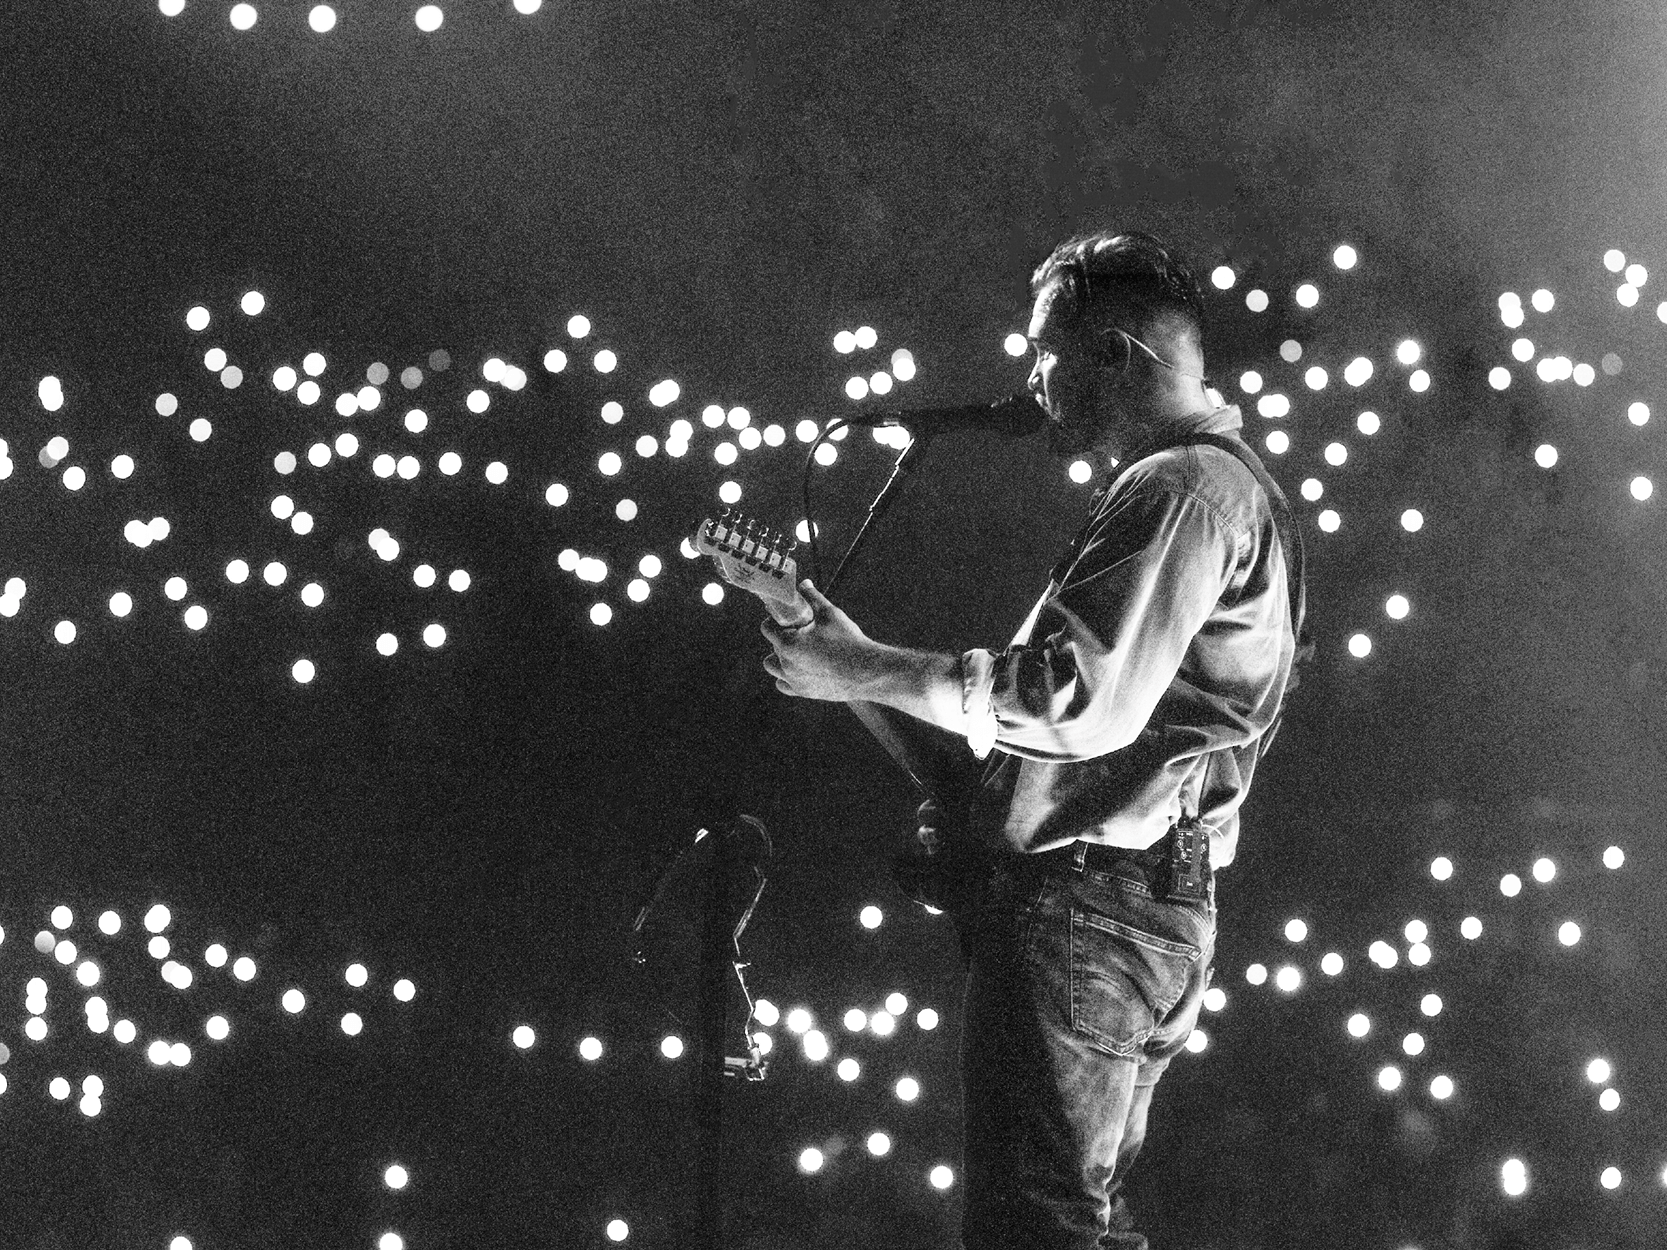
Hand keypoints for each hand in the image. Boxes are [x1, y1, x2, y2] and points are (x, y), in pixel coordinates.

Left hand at [761, 580, 878, 700]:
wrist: (867, 671)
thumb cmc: (848, 641)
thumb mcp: (830, 613)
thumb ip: (812, 597)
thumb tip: (804, 583)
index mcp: (788, 644)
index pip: (767, 629)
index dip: (775, 619)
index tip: (787, 617)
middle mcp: (786, 665)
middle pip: (771, 647)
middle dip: (781, 637)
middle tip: (799, 631)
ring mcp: (794, 680)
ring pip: (773, 667)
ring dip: (780, 657)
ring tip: (798, 650)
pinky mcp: (803, 692)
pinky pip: (784, 684)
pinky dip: (787, 676)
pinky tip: (801, 667)